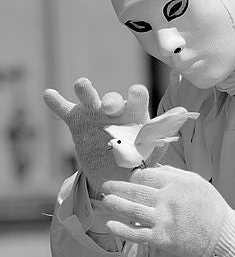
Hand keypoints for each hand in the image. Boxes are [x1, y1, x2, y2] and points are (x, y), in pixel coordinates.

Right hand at [43, 78, 161, 193]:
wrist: (113, 172)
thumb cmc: (137, 159)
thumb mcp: (147, 158)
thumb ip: (155, 149)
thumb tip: (163, 144)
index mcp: (136, 115)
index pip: (138, 98)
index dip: (137, 95)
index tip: (136, 93)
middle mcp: (116, 111)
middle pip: (113, 99)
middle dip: (111, 101)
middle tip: (108, 108)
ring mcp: (95, 114)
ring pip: (89, 98)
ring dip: (86, 91)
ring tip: (82, 84)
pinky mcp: (77, 121)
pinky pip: (65, 110)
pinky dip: (57, 102)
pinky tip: (49, 95)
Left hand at [99, 166, 234, 256]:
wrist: (222, 235)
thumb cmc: (210, 206)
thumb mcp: (197, 182)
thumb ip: (174, 173)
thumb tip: (153, 169)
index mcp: (177, 183)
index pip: (147, 175)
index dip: (135, 176)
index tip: (131, 179)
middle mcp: (168, 199)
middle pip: (136, 190)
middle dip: (117, 187)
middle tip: (105, 186)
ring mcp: (164, 220)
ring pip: (133, 210)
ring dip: (116, 204)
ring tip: (105, 200)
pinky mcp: (162, 238)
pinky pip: (137, 234)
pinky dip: (121, 230)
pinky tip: (110, 225)